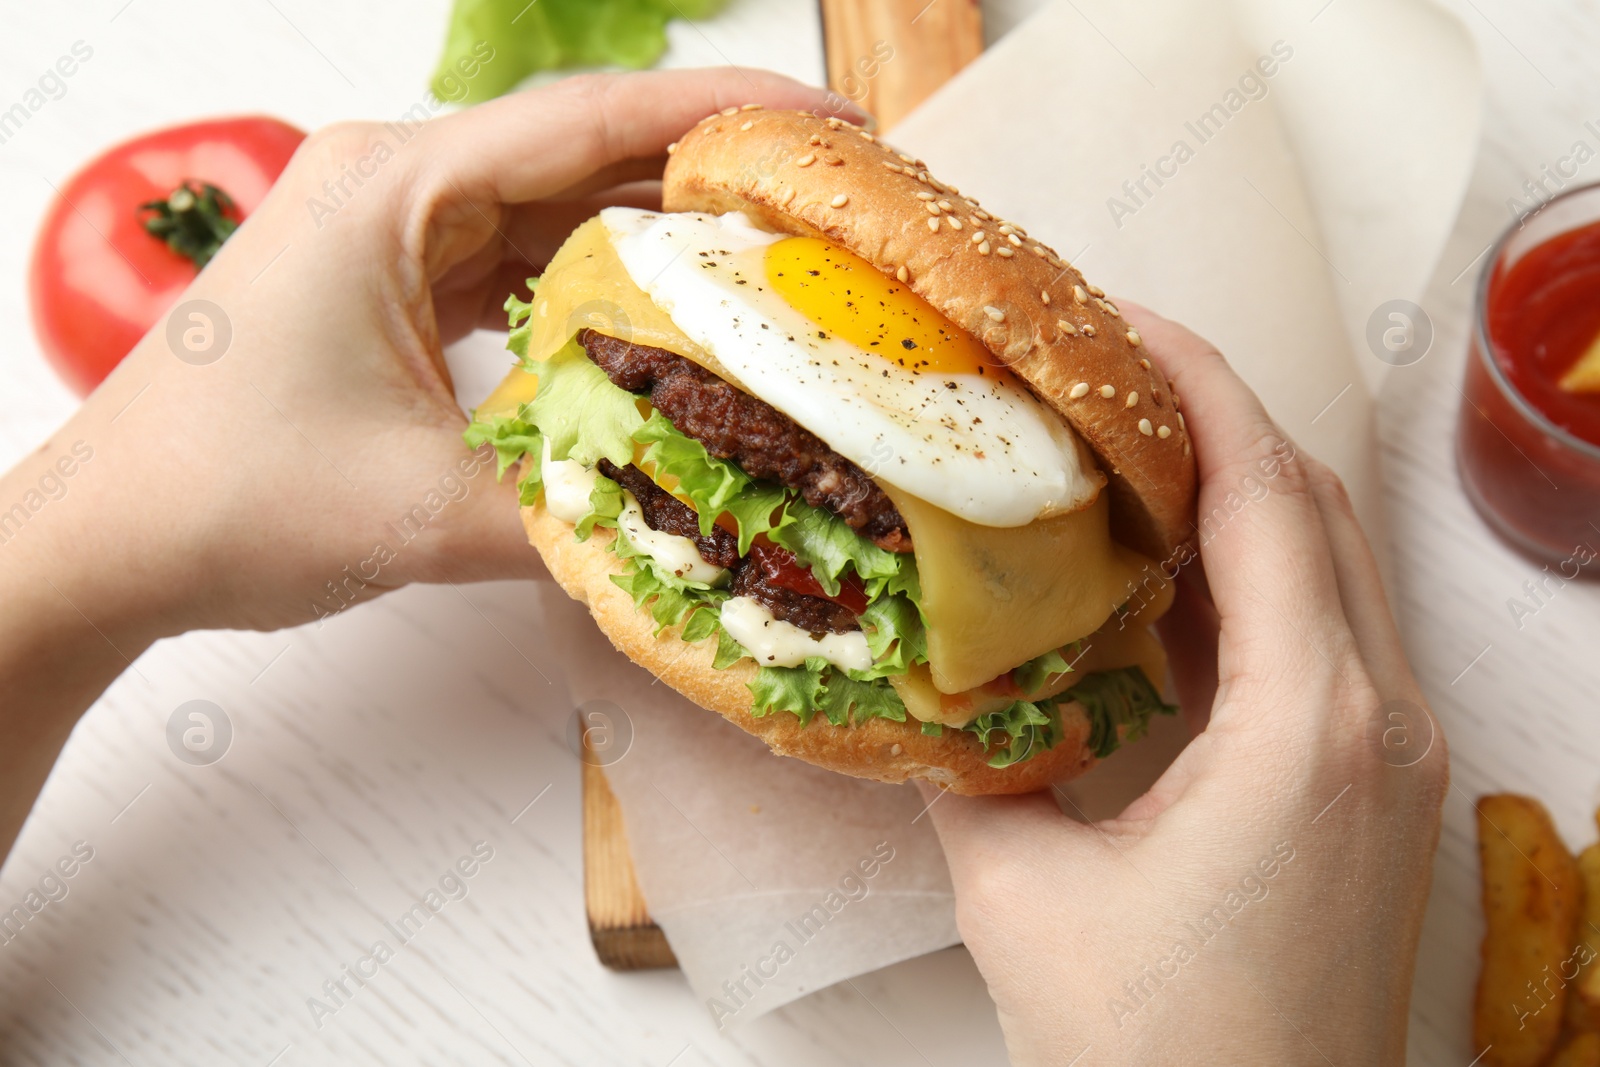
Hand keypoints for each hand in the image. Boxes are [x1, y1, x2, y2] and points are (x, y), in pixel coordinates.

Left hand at [0, 68, 849, 855]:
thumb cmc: (224, 498)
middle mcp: (394, 185)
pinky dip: (599, 286)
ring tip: (768, 268)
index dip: (720, 119)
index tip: (825, 130)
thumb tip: (700, 523)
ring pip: (559, 209)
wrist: (111, 540)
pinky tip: (666, 321)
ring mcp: (393, 231)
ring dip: (657, 237)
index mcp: (391, 189)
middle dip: (708, 178)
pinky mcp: (396, 282)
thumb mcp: (420, 512)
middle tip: (823, 214)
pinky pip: (523, 261)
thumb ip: (574, 514)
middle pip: (585, 154)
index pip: (588, 124)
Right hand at [920, 305, 1447, 1064]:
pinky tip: (1164, 574)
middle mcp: (1381, 722)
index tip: (1121, 319)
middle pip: (1315, 506)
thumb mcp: (1020, 894)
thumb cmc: (1150, 1053)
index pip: (1264, 495)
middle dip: (1218, 415)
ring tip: (1126, 450)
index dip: (1195, 385)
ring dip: (1238, 493)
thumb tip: (923, 675)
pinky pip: (1324, 638)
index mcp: (1308, 724)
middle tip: (1108, 368)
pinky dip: (1252, 578)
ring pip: (1329, 567)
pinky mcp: (1376, 793)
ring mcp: (1395, 759)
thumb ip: (971, 761)